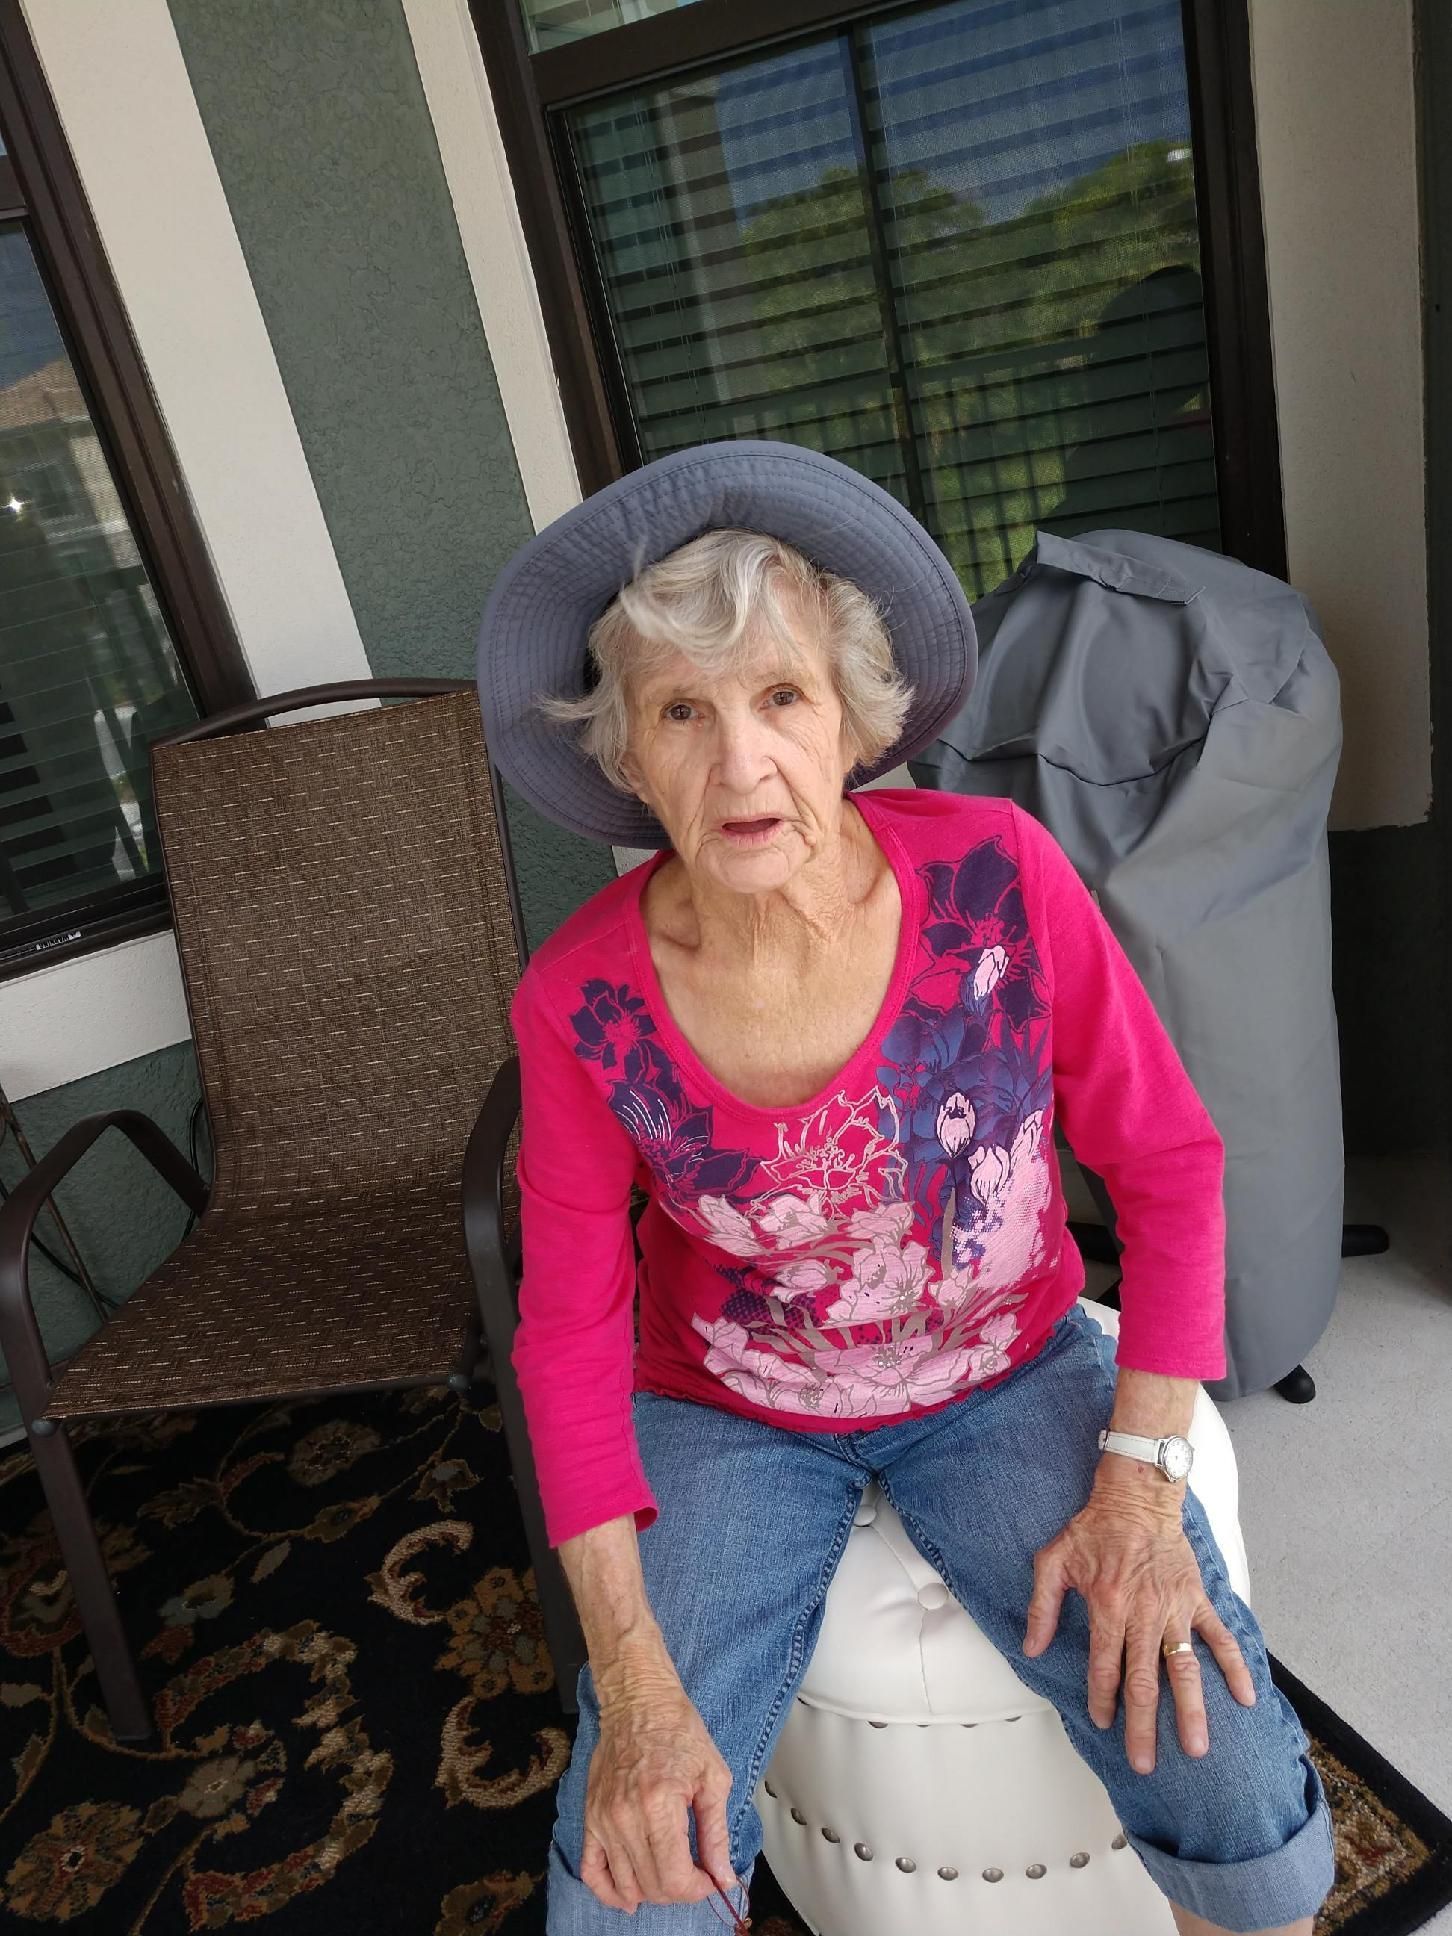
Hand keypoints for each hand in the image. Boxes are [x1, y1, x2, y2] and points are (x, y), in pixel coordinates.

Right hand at [581, 1653, 738, 1911]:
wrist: (638, 1702)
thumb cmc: (679, 1731)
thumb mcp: (714, 1777)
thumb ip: (716, 1834)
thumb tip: (724, 1878)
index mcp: (659, 1805)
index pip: (675, 1878)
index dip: (698, 1889)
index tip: (711, 1879)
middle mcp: (625, 1817)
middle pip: (652, 1885)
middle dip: (680, 1891)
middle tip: (696, 1874)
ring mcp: (603, 1819)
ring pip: (625, 1884)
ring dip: (652, 1892)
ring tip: (670, 1877)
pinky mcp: (590, 1817)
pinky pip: (591, 1870)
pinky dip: (609, 1891)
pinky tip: (628, 1896)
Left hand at [1021, 1483, 1255, 1773]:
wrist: (1137, 1495)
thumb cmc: (1093, 1528)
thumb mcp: (1053, 1560)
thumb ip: (1041, 1605)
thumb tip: (1031, 1647)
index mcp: (1109, 1606)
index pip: (1105, 1666)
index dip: (1103, 1699)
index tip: (1103, 1724)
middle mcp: (1144, 1614)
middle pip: (1145, 1680)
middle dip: (1144, 1726)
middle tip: (1144, 1764)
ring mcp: (1175, 1609)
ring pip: (1185, 1668)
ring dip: (1192, 1710)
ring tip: (1197, 1748)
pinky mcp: (1197, 1599)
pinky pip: (1220, 1637)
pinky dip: (1235, 1667)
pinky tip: (1246, 1699)